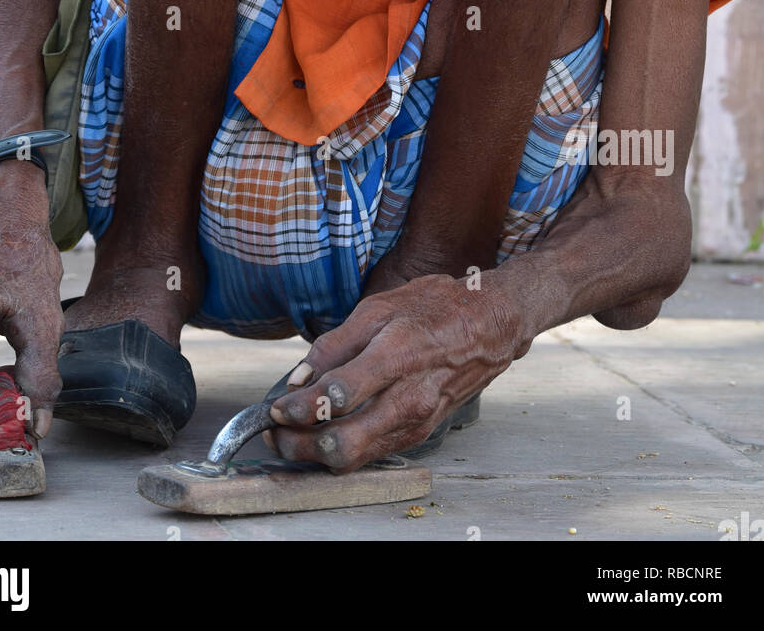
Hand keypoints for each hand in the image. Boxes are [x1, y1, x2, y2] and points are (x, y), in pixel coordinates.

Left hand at [267, 273, 524, 471]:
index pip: (338, 397)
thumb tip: (297, 378)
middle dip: (297, 445)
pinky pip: (372, 453)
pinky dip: (341, 451)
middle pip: (342, 443)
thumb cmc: (434, 307)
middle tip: (272, 432)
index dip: (298, 409)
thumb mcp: (380, 306)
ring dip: (313, 454)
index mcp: (397, 354)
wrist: (491, 325)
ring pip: (355, 457)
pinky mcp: (420, 433)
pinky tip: (322, 435)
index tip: (274, 408)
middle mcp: (410, 397)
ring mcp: (417, 421)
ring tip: (288, 437)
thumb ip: (335, 344)